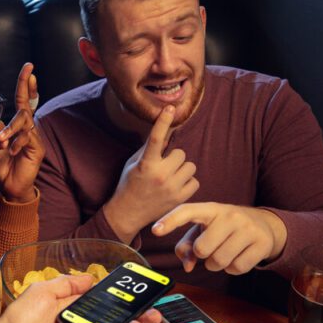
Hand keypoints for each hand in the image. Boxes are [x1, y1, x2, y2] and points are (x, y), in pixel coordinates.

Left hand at [0, 63, 42, 202]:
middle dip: (26, 87)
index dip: (26, 85)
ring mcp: (34, 138)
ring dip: (10, 130)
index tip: (29, 68)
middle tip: (29, 72)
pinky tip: (9, 152)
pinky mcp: (37, 148)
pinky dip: (15, 144)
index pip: (24, 100)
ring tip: (1, 142)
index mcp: (18, 125)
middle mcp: (28, 128)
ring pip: (24, 122)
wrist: (10, 185)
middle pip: (25, 107)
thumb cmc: (2, 164)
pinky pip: (27, 139)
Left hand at [0, 273, 160, 322]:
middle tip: (154, 311)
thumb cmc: (22, 315)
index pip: (103, 301)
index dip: (121, 298)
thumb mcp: (45, 290)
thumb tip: (92, 277)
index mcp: (73, 307)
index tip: (139, 292)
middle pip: (115, 319)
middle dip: (136, 315)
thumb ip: (69, 283)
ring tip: (142, 321)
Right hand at [103, 105, 198, 241]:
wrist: (128, 213)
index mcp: (146, 164)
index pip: (156, 138)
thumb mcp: (134, 163)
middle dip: (173, 158)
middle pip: (180, 153)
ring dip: (182, 169)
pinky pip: (195, 181)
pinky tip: (176, 186)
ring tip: (171, 176)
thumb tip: (166, 133)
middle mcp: (159, 175)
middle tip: (164, 166)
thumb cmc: (129, 185)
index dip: (163, 121)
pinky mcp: (179, 198)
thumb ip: (149, 148)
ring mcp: (171, 188)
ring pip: (190, 166)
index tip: (170, 108)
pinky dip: (187, 182)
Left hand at [152, 202, 287, 274]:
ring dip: (217, 264)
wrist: (265, 225)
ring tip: (225, 251)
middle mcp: (230, 215)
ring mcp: (248, 228)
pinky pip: (236, 268)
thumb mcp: (204, 231)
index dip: (170, 221)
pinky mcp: (262, 243)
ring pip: (219, 262)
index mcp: (211, 209)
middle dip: (204, 255)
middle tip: (213, 247)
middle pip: (202, 249)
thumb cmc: (225, 229)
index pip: (187, 211)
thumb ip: (187, 246)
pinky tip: (239, 255)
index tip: (155, 230)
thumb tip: (188, 266)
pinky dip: (234, 268)